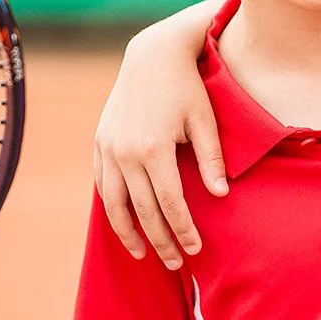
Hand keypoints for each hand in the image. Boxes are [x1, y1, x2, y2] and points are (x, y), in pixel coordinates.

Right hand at [93, 9, 228, 267]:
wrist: (151, 56)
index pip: (170, 203)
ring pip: (115, 204)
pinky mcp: (100, 143)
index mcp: (154, 149)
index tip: (196, 249)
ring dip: (129, 233)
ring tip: (143, 254)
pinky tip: (125, 224)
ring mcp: (108, 149)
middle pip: (143, 211)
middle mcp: (126, 153)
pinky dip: (112, 209)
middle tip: (176, 263)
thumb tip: (221, 196)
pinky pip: (102, 185)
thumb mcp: (205, 120)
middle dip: (160, 241)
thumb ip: (212, 159)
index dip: (183, 230)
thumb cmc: (187, 87)